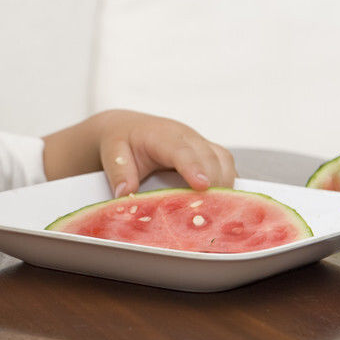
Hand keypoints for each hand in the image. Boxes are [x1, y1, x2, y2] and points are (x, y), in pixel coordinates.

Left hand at [95, 110, 236, 196]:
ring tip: (216, 210)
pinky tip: (221, 202)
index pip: (181, 151)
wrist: (129, 128)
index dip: (193, 168)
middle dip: (214, 183)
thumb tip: (125, 194)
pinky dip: (227, 184)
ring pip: (223, 161)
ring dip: (224, 184)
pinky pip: (226, 166)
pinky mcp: (208, 153)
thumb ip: (119, 172)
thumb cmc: (122, 140)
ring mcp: (199, 143)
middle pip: (209, 158)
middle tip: (210, 211)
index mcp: (161, 135)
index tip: (201, 186)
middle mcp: (185, 136)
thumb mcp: (112, 152)